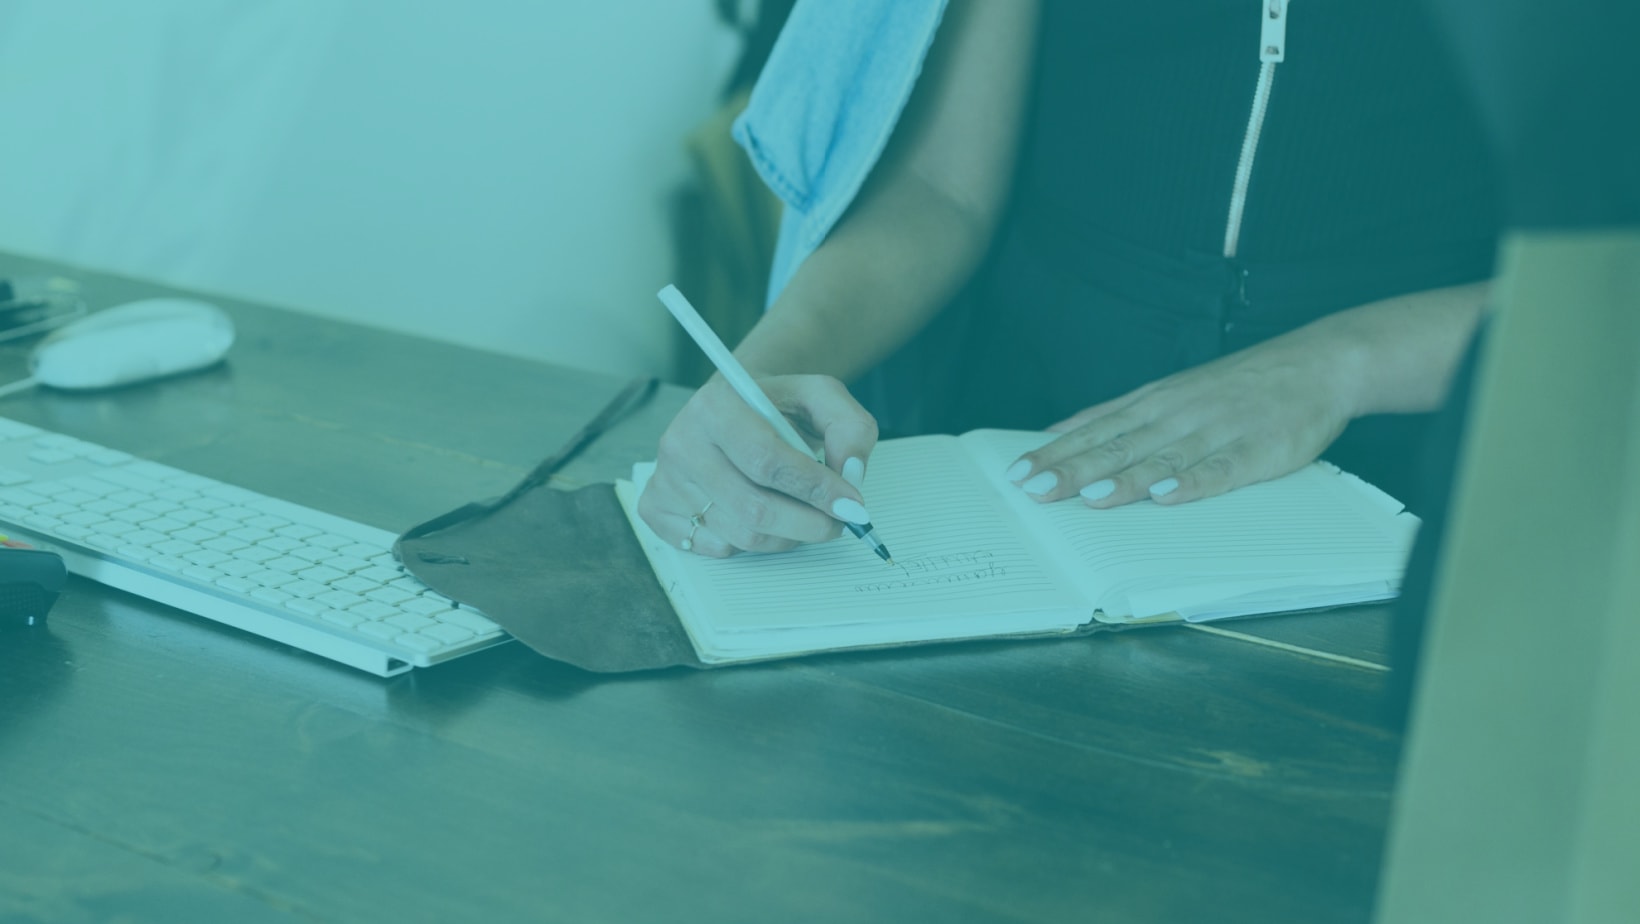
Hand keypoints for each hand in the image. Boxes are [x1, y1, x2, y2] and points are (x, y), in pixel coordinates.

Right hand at [638, 374, 878, 556]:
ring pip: (739, 535)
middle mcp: (681, 441)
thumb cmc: (778, 405)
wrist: (736, 406)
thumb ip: (849, 428)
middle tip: (838, 523)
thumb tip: (850, 476)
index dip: (815, 490)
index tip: (851, 506)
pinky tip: (759, 517)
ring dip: (785, 536)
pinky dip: (748, 544)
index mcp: (715, 405)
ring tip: (802, 515)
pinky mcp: (656, 506)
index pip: (767, 461)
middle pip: (754, 508)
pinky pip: (713, 548)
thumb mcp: (822, 397)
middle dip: (808, 524)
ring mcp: (665, 478)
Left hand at [1006, 326, 1364, 507]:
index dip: (1056, 453)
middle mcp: (1178, 414)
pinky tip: (1167, 497)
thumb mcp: (1168, 390)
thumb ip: (1117, 414)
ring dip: (1124, 479)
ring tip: (1089, 498)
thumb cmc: (1235, 384)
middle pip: (1118, 446)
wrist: (1315, 364)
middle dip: (1074, 469)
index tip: (1017, 473)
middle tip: (1035, 491)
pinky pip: (1222, 470)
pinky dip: (1194, 483)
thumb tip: (1059, 432)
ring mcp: (1217, 431)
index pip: (1095, 430)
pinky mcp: (1256, 450)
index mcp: (1155, 402)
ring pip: (1162, 459)